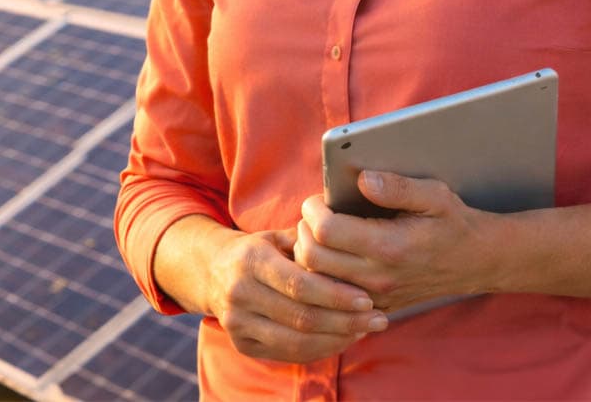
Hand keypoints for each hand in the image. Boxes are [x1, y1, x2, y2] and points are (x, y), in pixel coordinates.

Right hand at [206, 225, 388, 362]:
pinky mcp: (241, 345)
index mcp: (251, 259)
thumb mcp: (278, 236)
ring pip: (296, 342)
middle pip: (301, 317)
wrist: (212, 270)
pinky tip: (343, 339)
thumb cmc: (259, 248)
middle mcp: (239, 293)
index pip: (299, 285)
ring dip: (337, 339)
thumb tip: (352, 249)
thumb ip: (309, 244)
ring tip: (365, 330)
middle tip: (378, 319)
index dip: (335, 295)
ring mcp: (237, 323)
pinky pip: (287, 354)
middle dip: (344, 321)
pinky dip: (319, 350)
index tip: (367, 298)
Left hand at [295, 171, 503, 313]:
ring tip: (319, 231)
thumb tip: (362, 178)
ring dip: (309, 254)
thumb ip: (396, 186)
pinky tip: (332, 253)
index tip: (318, 198)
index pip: (327, 231)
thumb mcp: (433, 195)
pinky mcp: (376, 304)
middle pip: (313, 258)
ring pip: (317, 280)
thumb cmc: (452, 222)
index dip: (313, 210)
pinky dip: (323, 274)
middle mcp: (378, 276)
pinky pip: (333, 295)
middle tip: (313, 213)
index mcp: (389, 246)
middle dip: (303, 230)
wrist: (476, 262)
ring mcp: (376, 295)